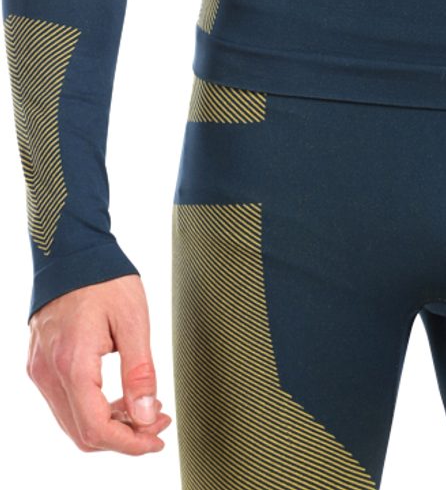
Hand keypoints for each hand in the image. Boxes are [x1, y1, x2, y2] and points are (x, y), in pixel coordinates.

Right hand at [26, 273, 171, 453]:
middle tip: (159, 421)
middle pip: (83, 434)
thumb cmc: (104, 277)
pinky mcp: (40, 362)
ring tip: (145, 407)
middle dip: (124, 437)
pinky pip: (64, 402)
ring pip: (72, 421)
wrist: (71, 248)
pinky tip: (119, 395)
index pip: (97, 429)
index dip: (130, 443)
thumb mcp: (133, 319)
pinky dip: (91, 409)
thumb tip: (148, 416)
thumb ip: (140, 372)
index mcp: (73, 364)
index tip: (159, 438)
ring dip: (109, 424)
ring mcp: (40, 369)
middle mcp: (49, 373)